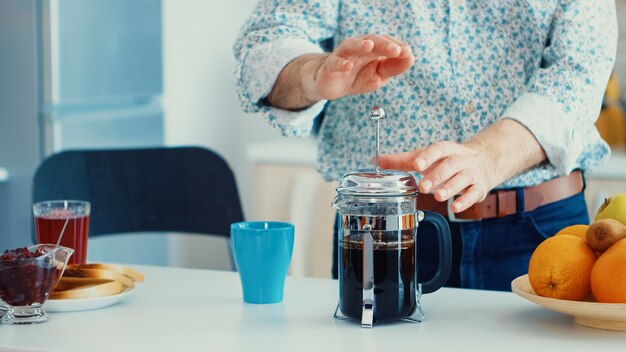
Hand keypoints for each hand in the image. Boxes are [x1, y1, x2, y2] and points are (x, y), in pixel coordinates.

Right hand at [311, 34, 413, 100]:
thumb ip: (394, 67)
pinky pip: (335, 63)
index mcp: (372, 48)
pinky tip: (348, 66)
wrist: (332, 85)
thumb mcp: (379, 75)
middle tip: (396, 49)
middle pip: (371, 41)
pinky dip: (341, 64)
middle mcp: (357, 47)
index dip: (396, 45)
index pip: (386, 42)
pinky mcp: (330, 67)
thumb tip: (410, 56)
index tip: (407, 51)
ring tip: (369, 45)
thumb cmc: (359, 76)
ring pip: (350, 45)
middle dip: (384, 44)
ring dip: (360, 44)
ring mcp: (343, 56)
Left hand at [378, 141, 499, 212]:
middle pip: (451, 165)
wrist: (486, 160)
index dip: (428, 156)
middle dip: (437, 175)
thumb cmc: (448, 159)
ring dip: (451, 188)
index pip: (438, 149)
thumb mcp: (427, 156)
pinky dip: (465, 201)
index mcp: (447, 149)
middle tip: (423, 186)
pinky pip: (474, 193)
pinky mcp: (480, 187)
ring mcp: (472, 173)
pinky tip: (454, 208)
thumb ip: (402, 160)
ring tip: (438, 196)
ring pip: (463, 178)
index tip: (417, 164)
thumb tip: (376, 160)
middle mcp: (461, 159)